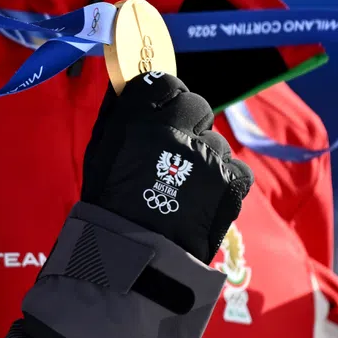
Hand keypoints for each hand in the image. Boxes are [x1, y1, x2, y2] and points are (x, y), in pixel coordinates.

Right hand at [81, 72, 253, 263]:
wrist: (134, 254)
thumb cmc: (110, 203)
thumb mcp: (100, 150)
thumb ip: (119, 113)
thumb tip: (133, 83)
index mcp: (140, 120)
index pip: (165, 82)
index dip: (166, 96)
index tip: (163, 110)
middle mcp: (177, 132)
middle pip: (197, 105)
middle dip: (189, 123)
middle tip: (175, 150)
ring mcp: (208, 157)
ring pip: (216, 140)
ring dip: (205, 156)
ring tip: (186, 184)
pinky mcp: (231, 182)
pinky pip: (236, 167)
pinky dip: (225, 180)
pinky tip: (205, 196)